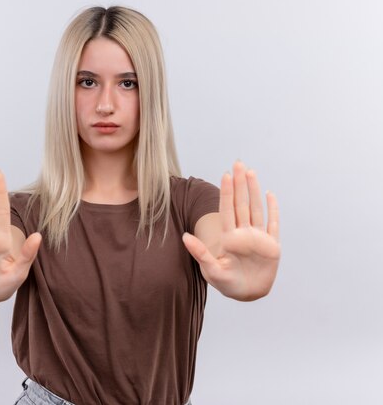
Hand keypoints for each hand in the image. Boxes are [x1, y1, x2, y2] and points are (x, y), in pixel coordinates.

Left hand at [182, 161, 279, 300]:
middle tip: (238, 163)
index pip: (227, 209)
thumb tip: (184, 236)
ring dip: (254, 190)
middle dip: (240, 184)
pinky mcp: (271, 246)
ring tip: (251, 172)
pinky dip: (273, 210)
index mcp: (228, 237)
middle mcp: (243, 233)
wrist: (246, 294)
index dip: (227, 192)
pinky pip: (273, 224)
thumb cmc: (226, 283)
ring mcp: (258, 238)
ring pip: (256, 209)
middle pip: (241, 203)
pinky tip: (270, 195)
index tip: (225, 175)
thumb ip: (199, 252)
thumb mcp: (210, 269)